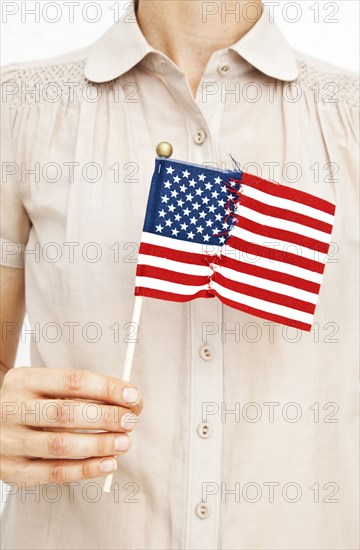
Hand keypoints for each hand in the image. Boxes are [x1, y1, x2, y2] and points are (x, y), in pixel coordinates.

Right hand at [0, 367, 142, 485]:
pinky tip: (108, 463)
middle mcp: (12, 409)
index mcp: (24, 380)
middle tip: (130, 421)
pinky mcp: (12, 470)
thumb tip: (131, 402)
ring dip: (99, 445)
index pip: (72, 381)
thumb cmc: (33, 404)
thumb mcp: (48, 388)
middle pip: (65, 413)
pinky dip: (85, 469)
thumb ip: (85, 393)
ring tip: (124, 442)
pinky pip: (53, 473)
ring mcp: (9, 441)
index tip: (132, 395)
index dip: (106, 388)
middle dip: (104, 417)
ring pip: (60, 445)